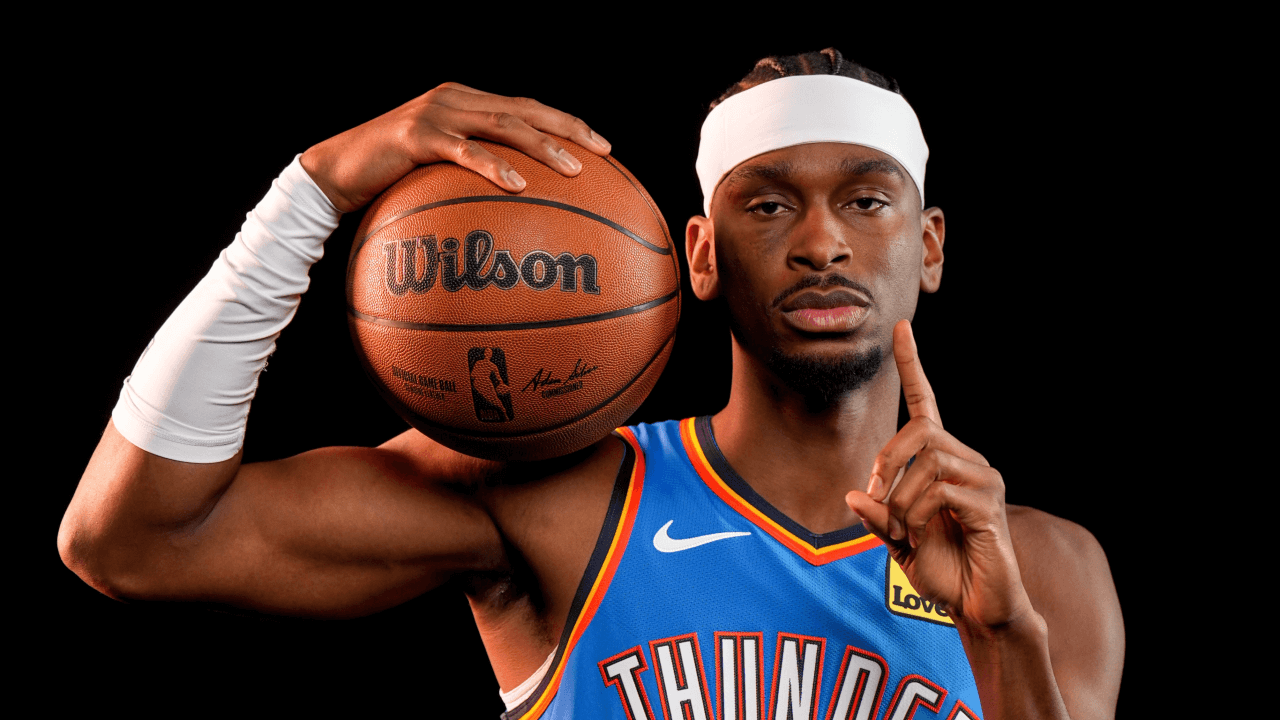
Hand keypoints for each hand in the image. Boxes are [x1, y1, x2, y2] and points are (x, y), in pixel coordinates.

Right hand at [300, 83, 611, 212]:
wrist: (332, 174)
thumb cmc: (388, 184)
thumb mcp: (437, 177)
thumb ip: (472, 182)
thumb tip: (516, 215)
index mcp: (467, 103)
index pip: (527, 108)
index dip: (567, 124)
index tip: (605, 148)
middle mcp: (456, 98)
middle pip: (525, 109)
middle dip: (569, 130)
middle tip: (604, 152)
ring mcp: (436, 112)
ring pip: (503, 124)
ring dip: (542, 147)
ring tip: (573, 171)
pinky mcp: (415, 134)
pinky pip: (463, 151)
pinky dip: (493, 166)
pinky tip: (518, 186)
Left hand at [845, 320, 1033, 629]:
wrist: (977, 606)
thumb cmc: (942, 571)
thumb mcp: (897, 542)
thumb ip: (876, 518)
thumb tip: (852, 495)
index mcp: (942, 462)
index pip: (926, 403)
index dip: (913, 365)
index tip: (901, 327)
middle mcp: (967, 461)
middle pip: (918, 430)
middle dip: (886, 460)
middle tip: (875, 496)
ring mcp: (983, 479)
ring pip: (926, 462)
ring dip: (901, 498)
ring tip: (905, 528)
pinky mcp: (989, 502)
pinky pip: (940, 490)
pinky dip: (916, 513)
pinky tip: (920, 534)